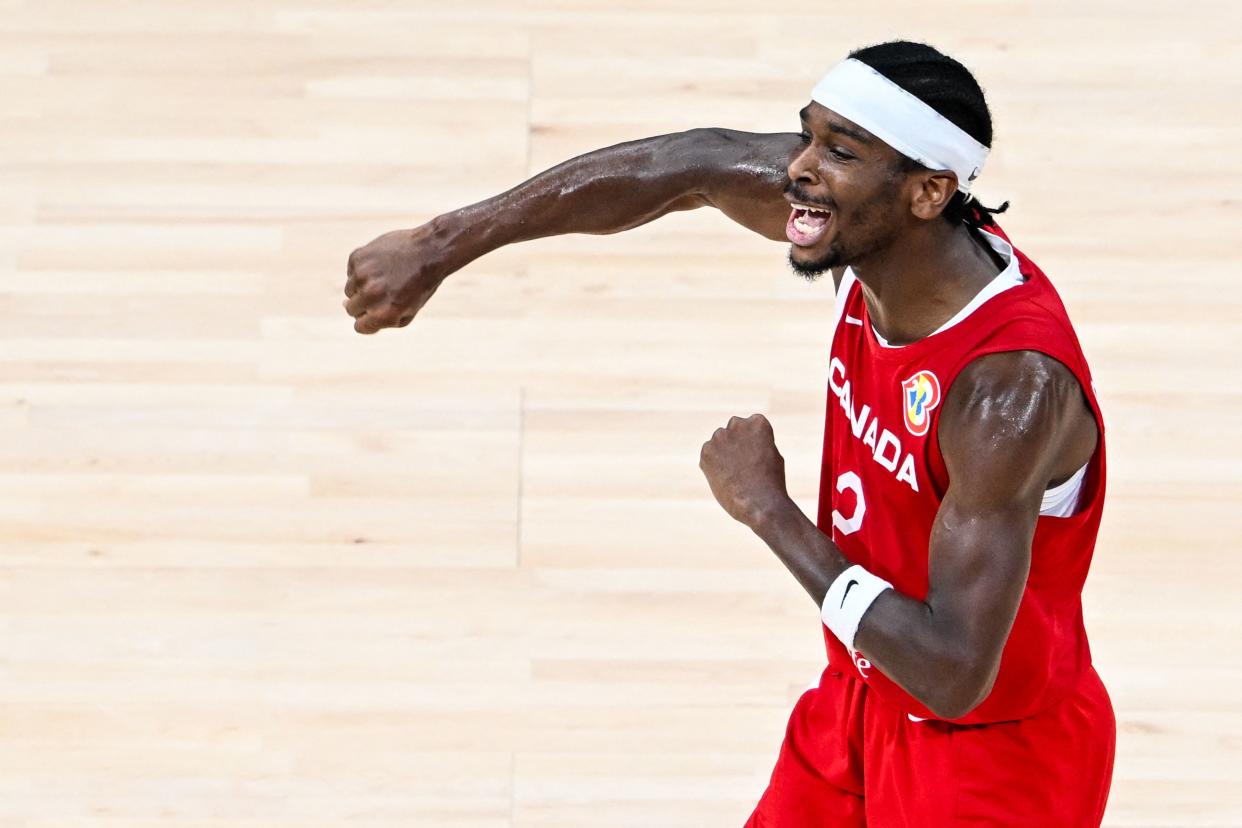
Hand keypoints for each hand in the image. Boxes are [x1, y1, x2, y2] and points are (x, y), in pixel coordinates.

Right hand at [343, 219, 452, 334]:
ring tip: (385, 276)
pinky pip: (352, 271)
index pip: (360, 326)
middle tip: (384, 292)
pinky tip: (382, 264)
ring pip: (349, 289)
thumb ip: (378, 319)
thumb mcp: (407, 313)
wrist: (430, 251)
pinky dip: (363, 269)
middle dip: (365, 304)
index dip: (370, 320)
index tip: (380, 310)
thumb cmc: (420, 285)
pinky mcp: (358, 257)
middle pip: (351, 309)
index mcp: (383, 313)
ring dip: (363, 286)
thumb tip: (344, 305)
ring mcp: (362, 275)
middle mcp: (370, 295)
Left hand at [698, 413, 792, 527]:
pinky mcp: (706, 451)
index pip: (750, 425)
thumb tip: (743, 442)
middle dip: (735, 444)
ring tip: (735, 475)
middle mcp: (737, 423)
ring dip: (723, 454)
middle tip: (743, 466)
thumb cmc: (771, 482)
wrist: (759, 503)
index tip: (757, 458)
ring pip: (718, 443)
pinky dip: (712, 466)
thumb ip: (757, 442)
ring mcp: (720, 436)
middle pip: (732, 430)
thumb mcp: (772, 454)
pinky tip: (725, 478)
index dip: (753, 445)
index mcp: (758, 422)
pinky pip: (707, 456)